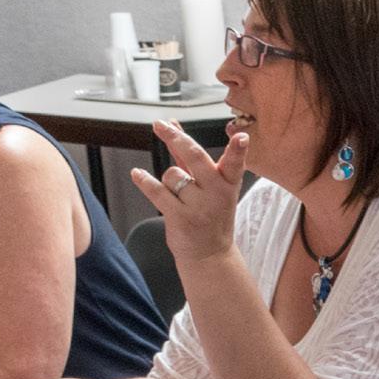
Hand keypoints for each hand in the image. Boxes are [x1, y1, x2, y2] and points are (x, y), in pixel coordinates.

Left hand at [129, 120, 246, 262]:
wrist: (209, 254)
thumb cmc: (208, 214)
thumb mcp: (207, 185)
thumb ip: (189, 154)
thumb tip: (173, 124)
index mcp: (228, 183)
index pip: (235, 163)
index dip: (238, 150)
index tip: (242, 137)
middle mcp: (217, 193)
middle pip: (195, 156)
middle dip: (175, 138)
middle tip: (159, 125)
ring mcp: (200, 207)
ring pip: (171, 174)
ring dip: (167, 181)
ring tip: (178, 197)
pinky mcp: (181, 218)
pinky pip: (157, 191)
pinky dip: (144, 181)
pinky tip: (137, 174)